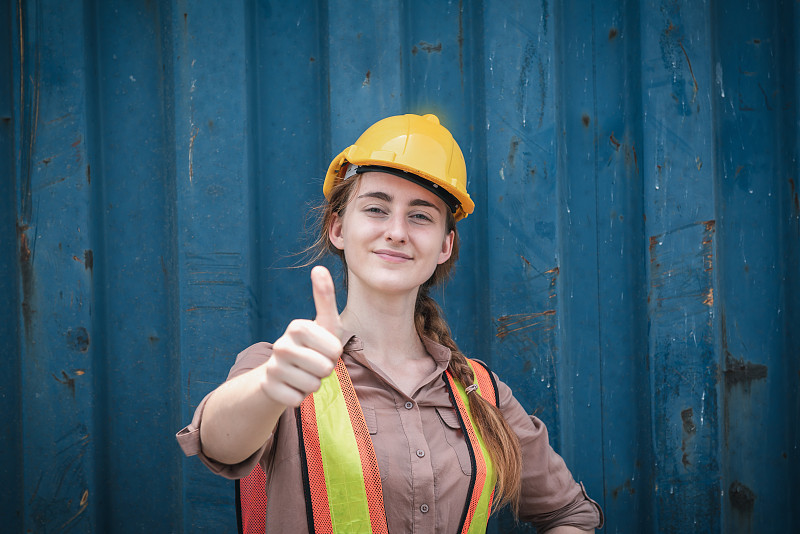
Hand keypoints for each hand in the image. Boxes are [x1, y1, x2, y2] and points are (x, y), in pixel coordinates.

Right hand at [262, 266, 343, 406]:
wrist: (282, 371)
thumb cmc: (312, 345)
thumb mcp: (324, 323)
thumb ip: (325, 297)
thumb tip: (318, 267)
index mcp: (298, 326)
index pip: (335, 350)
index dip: (334, 354)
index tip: (323, 348)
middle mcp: (281, 345)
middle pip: (325, 369)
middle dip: (325, 370)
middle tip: (314, 363)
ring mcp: (273, 367)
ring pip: (312, 386)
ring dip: (313, 384)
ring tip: (303, 373)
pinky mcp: (269, 388)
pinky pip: (299, 399)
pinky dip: (300, 396)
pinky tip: (292, 385)